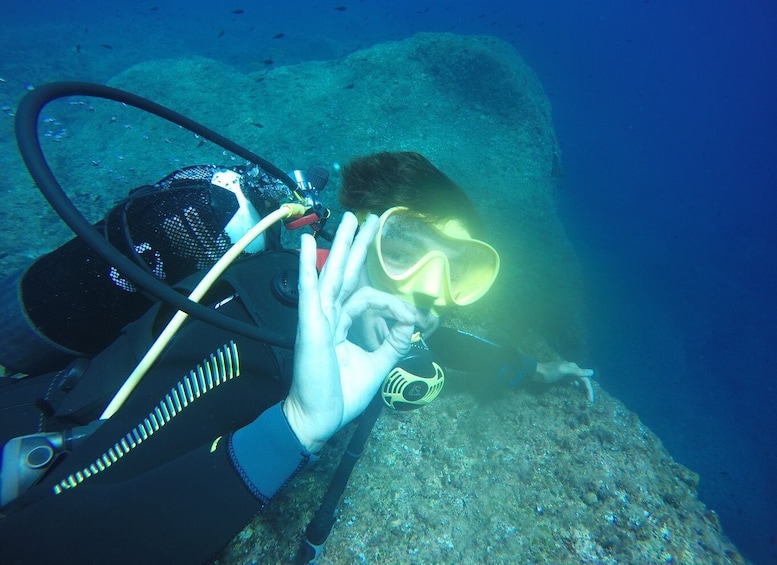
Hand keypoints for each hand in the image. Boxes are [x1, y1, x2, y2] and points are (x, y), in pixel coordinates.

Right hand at [283, 213, 418, 451]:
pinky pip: (310, 291)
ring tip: (351, 218)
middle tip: (370, 218)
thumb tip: (413, 318)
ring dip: (342, 245)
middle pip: (346, 273)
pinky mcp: (310, 325)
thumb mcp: (378, 364)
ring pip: (333, 274)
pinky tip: (310, 243)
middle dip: (359, 246)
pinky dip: (308, 266)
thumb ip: (395, 341)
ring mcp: (318, 318)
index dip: (392, 301)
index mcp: (342, 324)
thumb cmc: (342, 394)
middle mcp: (329, 316)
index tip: (413, 315)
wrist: (319, 418)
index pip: (367, 297)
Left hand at [534, 360, 595, 402]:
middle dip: (587, 390)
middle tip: (589, 400)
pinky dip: (574, 386)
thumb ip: (577, 371)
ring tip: (585, 397)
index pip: (585, 379)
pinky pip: (571, 381)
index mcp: (573, 367)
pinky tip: (574, 389)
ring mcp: (566, 372)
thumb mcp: (564, 371)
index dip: (589, 389)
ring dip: (582, 388)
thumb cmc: (549, 372)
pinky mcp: (561, 376)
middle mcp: (571, 369)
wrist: (536, 372)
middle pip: (582, 380)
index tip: (591, 400)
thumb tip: (592, 372)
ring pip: (577, 381)